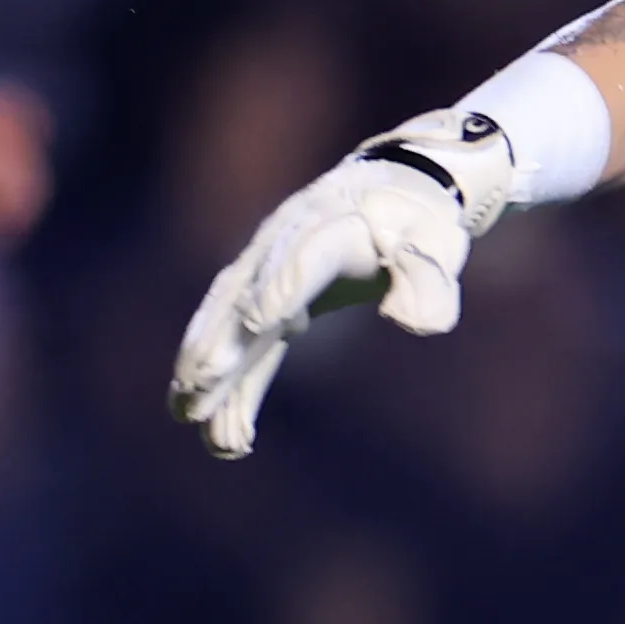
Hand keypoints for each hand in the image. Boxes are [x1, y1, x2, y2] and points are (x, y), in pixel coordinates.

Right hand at [166, 108, 535, 458]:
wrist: (393, 196)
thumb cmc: (420, 225)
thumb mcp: (438, 242)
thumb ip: (428, 280)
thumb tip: (413, 322)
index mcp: (335, 225)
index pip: (303, 257)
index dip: (281, 287)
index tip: (258, 323)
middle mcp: (287, 244)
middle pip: (246, 294)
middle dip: (220, 339)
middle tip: (198, 384)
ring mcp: (269, 271)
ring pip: (230, 321)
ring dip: (207, 367)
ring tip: (186, 414)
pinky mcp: (268, 301)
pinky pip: (244, 344)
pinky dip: (230, 383)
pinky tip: (210, 426)